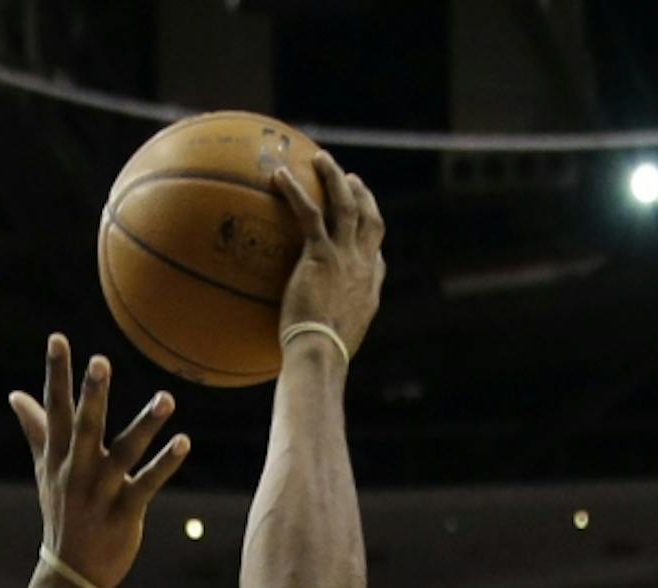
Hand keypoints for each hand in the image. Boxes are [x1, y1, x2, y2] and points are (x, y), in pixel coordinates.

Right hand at [11, 338, 189, 587]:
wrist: (71, 573)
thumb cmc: (62, 514)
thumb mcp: (45, 470)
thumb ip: (36, 429)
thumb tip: (15, 395)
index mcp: (59, 457)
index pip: (56, 409)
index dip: (57, 374)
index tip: (57, 339)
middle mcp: (77, 471)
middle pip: (85, 427)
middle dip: (92, 396)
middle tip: (100, 361)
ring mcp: (100, 493)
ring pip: (124, 453)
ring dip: (145, 426)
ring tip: (166, 399)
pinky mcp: (124, 513)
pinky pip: (146, 485)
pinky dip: (164, 464)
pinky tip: (183, 442)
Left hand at [270, 149, 385, 361]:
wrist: (321, 354)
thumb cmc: (322, 358)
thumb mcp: (336, 344)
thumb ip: (331, 330)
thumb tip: (314, 340)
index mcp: (368, 286)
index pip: (376, 254)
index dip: (371, 234)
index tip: (365, 221)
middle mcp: (363, 265)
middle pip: (369, 218)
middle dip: (361, 194)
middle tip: (349, 178)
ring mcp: (345, 256)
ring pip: (346, 204)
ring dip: (334, 178)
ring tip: (321, 159)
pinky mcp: (322, 254)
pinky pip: (310, 213)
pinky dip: (296, 192)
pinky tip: (281, 177)